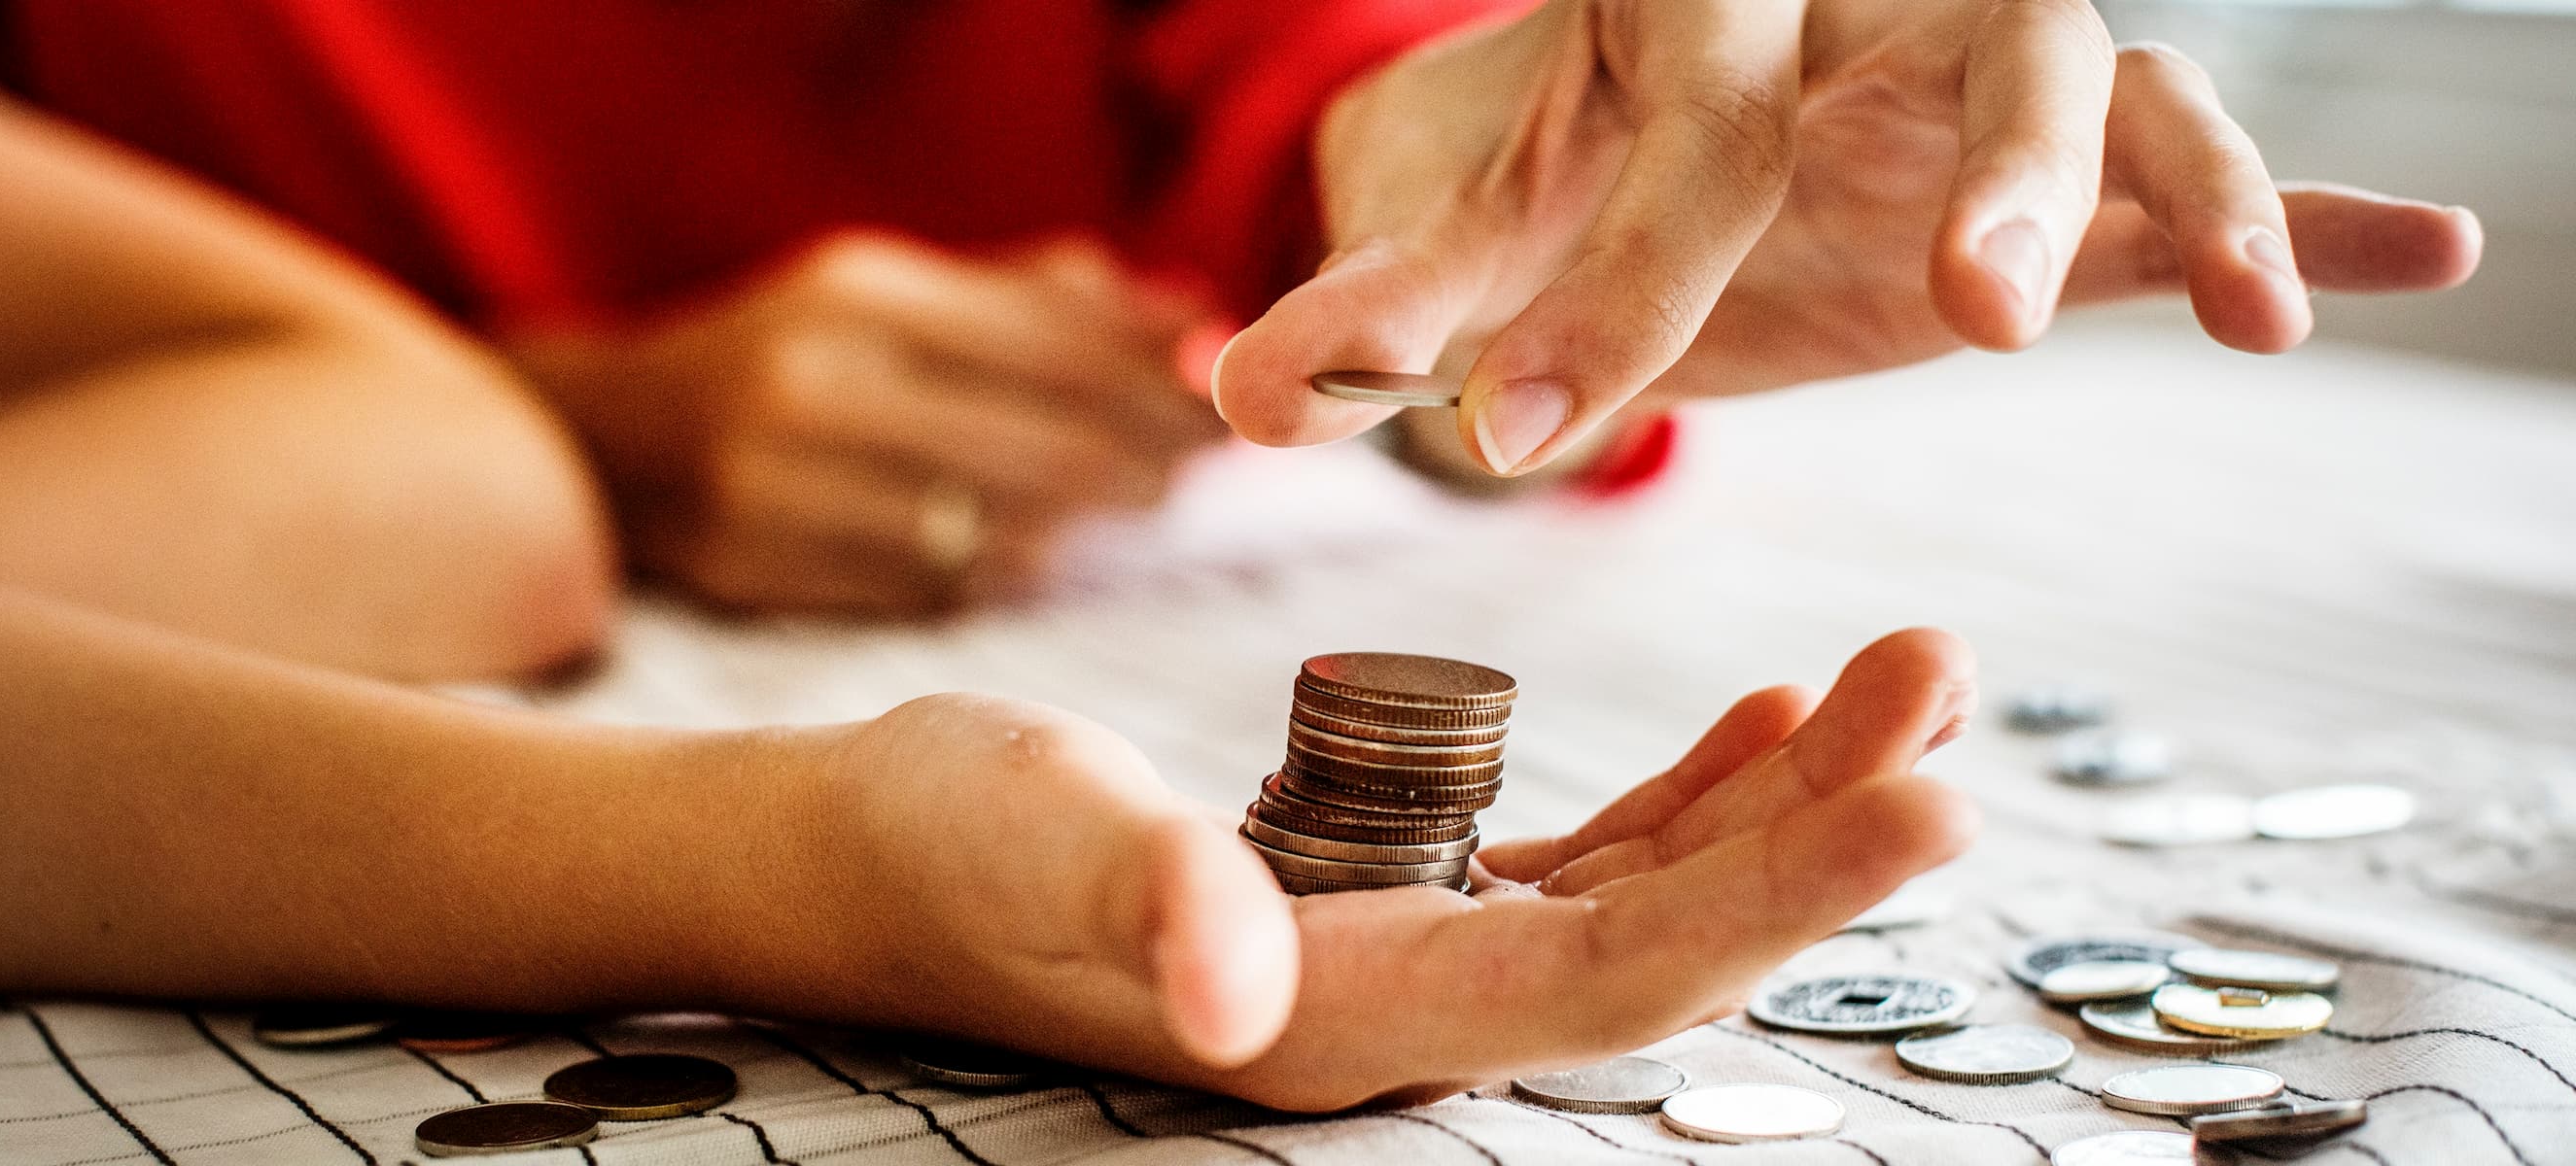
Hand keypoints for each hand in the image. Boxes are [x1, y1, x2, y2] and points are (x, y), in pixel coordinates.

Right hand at [517, 234, 1225, 615]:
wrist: (613, 438)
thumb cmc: (790, 356)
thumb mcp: (895, 295)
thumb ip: (1042, 303)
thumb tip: (1195, 320)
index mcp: (858, 297)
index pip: (1054, 347)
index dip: (1158, 384)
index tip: (1228, 405)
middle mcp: (814, 386)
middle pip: (1040, 447)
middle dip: (1143, 461)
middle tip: (1202, 469)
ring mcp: (781, 489)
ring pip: (995, 532)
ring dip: (1085, 527)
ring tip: (1134, 504)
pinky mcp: (763, 572)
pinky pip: (933, 590)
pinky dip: (1004, 571)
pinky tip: (1038, 552)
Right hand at [774, 628, 1976, 1108]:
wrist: (869, 856)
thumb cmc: (941, 844)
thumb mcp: (1035, 839)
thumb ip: (1147, 903)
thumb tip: (1236, 987)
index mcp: (1346, 1019)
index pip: (1610, 978)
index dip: (1779, 904)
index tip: (1927, 806)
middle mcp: (1406, 1014)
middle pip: (1670, 941)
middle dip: (1825, 831)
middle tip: (1946, 694)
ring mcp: (1406, 962)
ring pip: (1647, 896)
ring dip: (1783, 800)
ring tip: (1899, 686)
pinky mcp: (1389, 900)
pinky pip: (1580, 862)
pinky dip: (1686, 796)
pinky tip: (1764, 728)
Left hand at [1215, 0, 2483, 475]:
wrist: (1617, 122)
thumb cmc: (1534, 168)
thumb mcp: (1459, 234)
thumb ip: (1367, 312)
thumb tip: (1231, 394)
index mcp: (1690, 5)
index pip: (1684, 131)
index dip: (1611, 287)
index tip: (1520, 435)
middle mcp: (1858, 7)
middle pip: (1972, 41)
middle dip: (1989, 166)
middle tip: (1974, 308)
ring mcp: (1968, 78)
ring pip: (2114, 81)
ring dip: (2176, 188)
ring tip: (2246, 311)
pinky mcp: (2044, 174)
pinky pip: (2197, 168)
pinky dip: (2298, 211)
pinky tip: (2419, 259)